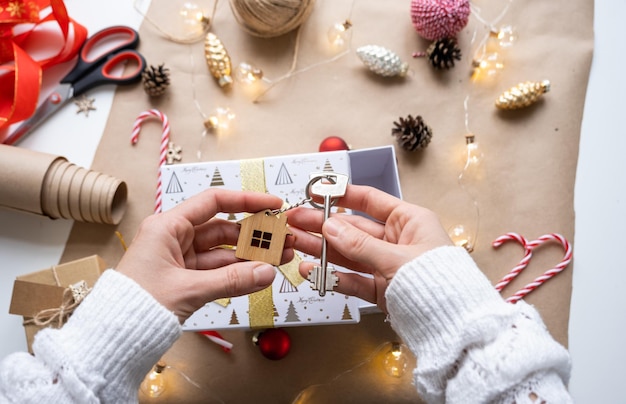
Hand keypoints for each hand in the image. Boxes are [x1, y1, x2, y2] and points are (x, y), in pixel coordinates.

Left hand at [116, 189, 293, 322]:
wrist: (112, 338)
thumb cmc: (135, 306)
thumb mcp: (189, 290)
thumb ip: (231, 280)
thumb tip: (266, 272)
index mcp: (167, 227)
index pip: (213, 202)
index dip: (246, 200)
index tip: (271, 204)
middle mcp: (173, 238)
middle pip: (222, 228)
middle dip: (253, 235)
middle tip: (281, 239)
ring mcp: (179, 260)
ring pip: (222, 252)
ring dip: (249, 256)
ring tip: (278, 258)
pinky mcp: (183, 279)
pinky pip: (216, 271)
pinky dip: (236, 273)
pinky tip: (258, 274)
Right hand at [287, 185, 451, 311]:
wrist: (455, 327)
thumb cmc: (439, 284)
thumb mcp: (396, 259)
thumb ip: (359, 244)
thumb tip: (329, 226)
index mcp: (409, 221)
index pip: (370, 201)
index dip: (342, 195)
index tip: (316, 192)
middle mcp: (397, 241)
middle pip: (353, 228)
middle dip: (323, 225)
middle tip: (295, 221)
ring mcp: (388, 266)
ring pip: (349, 254)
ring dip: (322, 250)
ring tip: (295, 245)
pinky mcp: (382, 289)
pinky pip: (353, 279)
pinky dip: (333, 276)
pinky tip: (312, 271)